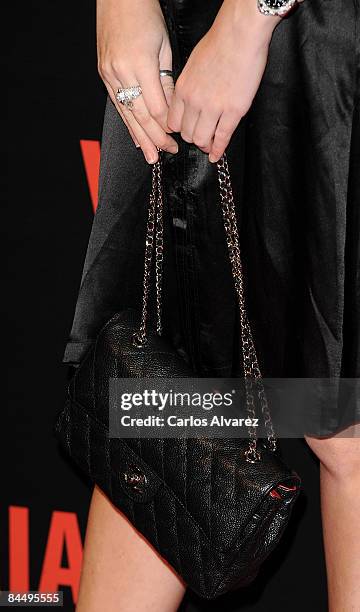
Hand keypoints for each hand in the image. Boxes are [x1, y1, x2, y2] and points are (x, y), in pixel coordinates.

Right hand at [97, 0, 177, 162]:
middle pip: (141, 115)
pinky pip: (117, 105)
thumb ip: (167, 81)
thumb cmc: (144, 15)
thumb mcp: (164, 47)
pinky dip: (127, 123)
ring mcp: (109, 74)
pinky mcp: (104, 74)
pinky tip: (135, 137)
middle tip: (166, 152)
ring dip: (140, 138)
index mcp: (140, 64)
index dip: (167, 125)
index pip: (156, 106)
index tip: (177, 136)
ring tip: (150, 155)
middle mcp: (121, 72)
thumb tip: (172, 109)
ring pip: (127, 114)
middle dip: (155, 137)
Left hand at [167, 0, 280, 161]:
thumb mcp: (193, 64)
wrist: (240, 34)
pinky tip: (217, 155)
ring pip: (201, 139)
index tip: (185, 131)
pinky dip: (218, 150)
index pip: (173, 122)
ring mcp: (213, 108)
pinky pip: (222, 138)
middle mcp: (194, 101)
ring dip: (205, 145)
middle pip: (186, 133)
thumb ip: (189, 85)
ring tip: (209, 146)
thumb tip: (189, 99)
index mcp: (182, 89)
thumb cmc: (219, 42)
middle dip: (192, 138)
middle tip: (200, 139)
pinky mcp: (233, 111)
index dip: (179, 129)